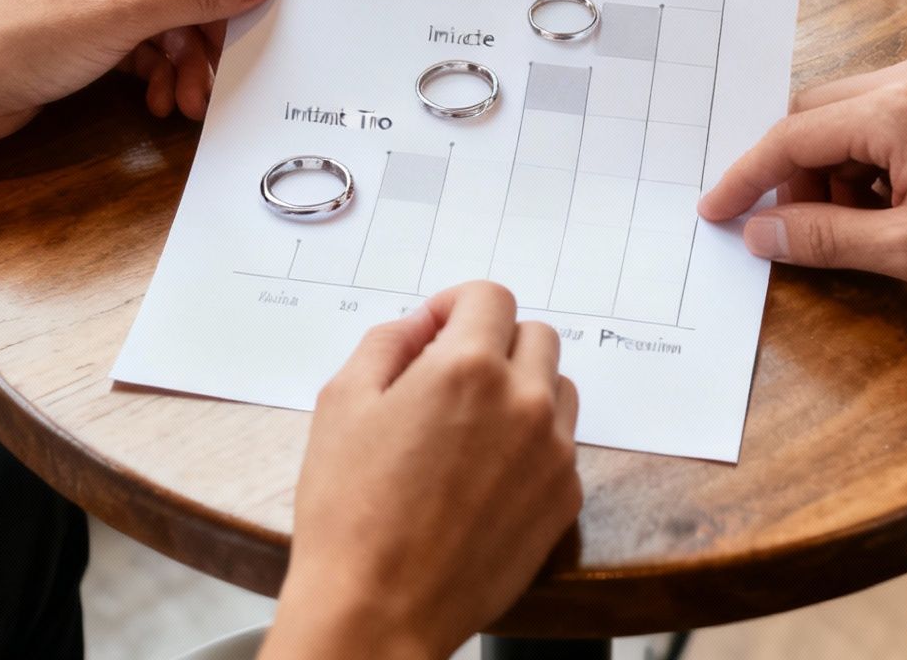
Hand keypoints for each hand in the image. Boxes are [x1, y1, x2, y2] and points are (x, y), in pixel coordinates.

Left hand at [0, 0, 276, 141]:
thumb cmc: (12, 35)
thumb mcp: (120, 14)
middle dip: (211, 24)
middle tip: (238, 61)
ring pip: (171, 13)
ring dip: (187, 58)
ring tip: (193, 100)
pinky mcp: (88, 23)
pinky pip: (146, 39)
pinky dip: (159, 70)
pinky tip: (162, 102)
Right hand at [263, 282, 581, 659]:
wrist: (380, 609)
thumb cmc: (350, 513)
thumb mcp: (341, 403)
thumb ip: (387, 342)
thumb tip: (420, 325)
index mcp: (467, 368)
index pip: (491, 297)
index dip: (457, 306)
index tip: (437, 330)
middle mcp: (523, 401)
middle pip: (535, 335)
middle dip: (494, 343)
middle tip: (451, 378)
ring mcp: (553, 453)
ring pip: (557, 388)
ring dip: (522, 389)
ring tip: (471, 429)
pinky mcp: (565, 499)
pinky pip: (562, 445)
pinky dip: (533, 444)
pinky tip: (486, 475)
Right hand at [697, 55, 906, 294]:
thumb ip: (827, 239)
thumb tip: (764, 232)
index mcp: (893, 111)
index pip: (791, 138)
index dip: (747, 178)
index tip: (718, 211)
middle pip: (814, 116)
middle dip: (794, 175)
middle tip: (796, 227)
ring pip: (849, 115)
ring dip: (835, 168)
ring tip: (862, 225)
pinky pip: (887, 113)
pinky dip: (871, 156)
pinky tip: (894, 201)